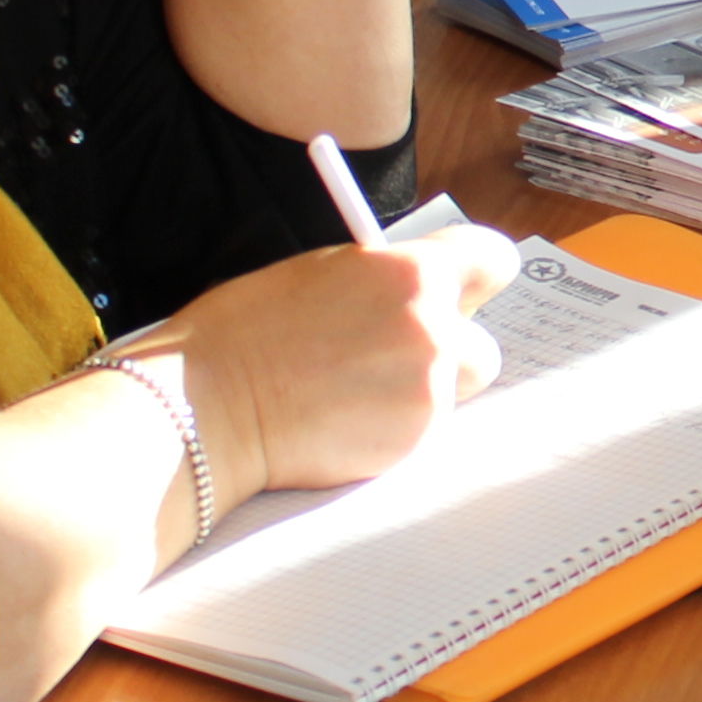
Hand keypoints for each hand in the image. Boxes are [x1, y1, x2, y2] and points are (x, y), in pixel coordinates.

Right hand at [131, 226, 521, 502]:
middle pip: (481, 339)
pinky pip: (421, 429)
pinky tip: (342, 420)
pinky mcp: (410, 441)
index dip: (476, 276)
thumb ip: (384, 280)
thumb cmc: (245, 332)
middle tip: (391, 352)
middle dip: (448, 348)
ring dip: (420, 390)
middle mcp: (434, 329)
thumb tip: (415, 289)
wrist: (208, 407)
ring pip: (452, 391)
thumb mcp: (322, 274)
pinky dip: (393, 428)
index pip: (493, 260)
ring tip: (354, 390)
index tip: (462, 288)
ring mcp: (426, 390)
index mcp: (412, 272)